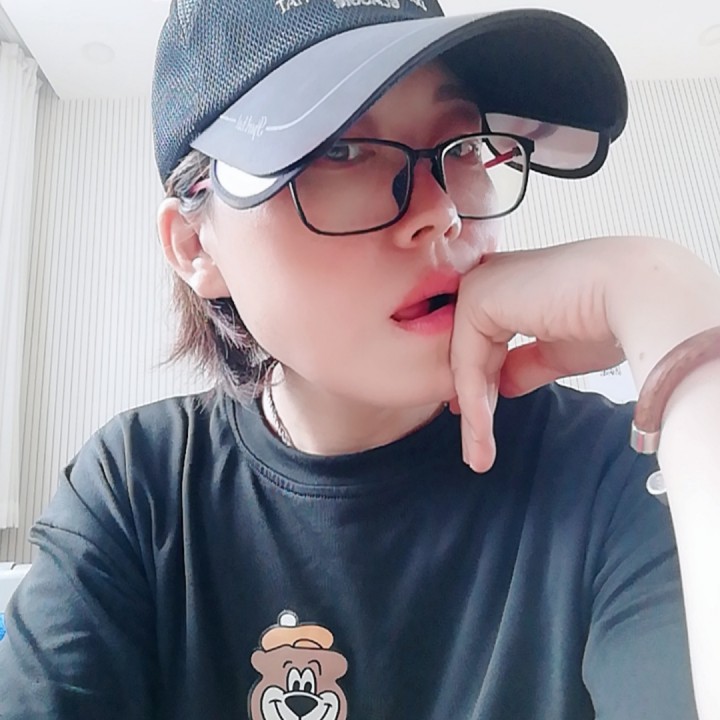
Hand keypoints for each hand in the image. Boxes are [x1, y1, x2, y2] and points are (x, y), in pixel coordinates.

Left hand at [449, 237, 636, 471]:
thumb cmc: (612, 317)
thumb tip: (501, 385)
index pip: (485, 346)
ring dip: (474, 417)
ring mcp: (480, 285)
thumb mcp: (558, 352)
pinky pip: (467, 362)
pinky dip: (475, 403)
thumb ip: (524, 365)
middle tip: (476, 454)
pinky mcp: (476, 297)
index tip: (480, 429)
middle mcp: (492, 280)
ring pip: (466, 364)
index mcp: (512, 287)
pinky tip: (482, 434)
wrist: (638, 297)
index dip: (482, 390)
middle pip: (471, 356)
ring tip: (479, 458)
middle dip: (474, 408)